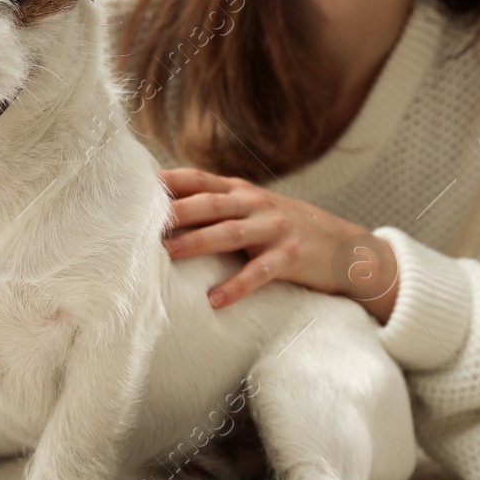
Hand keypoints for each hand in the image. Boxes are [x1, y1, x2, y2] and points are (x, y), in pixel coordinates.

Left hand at [157, 168, 398, 321]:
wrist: (346, 247)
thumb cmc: (286, 229)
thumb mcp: (253, 208)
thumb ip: (216, 204)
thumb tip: (164, 210)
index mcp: (240, 190)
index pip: (197, 179)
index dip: (167, 180)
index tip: (133, 184)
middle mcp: (255, 204)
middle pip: (208, 204)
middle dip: (175, 211)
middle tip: (141, 221)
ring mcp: (274, 229)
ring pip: (230, 233)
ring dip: (198, 243)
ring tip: (169, 254)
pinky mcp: (290, 257)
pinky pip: (259, 273)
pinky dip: (237, 286)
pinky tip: (216, 300)